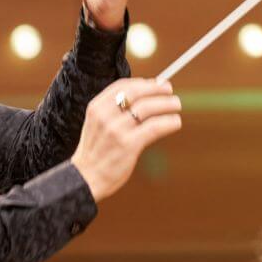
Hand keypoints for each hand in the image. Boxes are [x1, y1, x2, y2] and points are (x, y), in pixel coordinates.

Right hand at [71, 78, 181, 201]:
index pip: (122, 86)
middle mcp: (105, 115)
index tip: (156, 83)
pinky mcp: (129, 145)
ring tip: (176, 105)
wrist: (85, 179)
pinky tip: (175, 122)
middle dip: (156, 89)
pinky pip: (154, 127)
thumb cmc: (95, 152)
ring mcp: (117, 130)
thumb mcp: (96, 125)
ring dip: (166, 104)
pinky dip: (168, 122)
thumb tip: (144, 97)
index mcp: (96, 107)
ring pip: (147, 108)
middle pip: (136, 92)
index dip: (142, 82)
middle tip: (170, 90)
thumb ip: (113, 111)